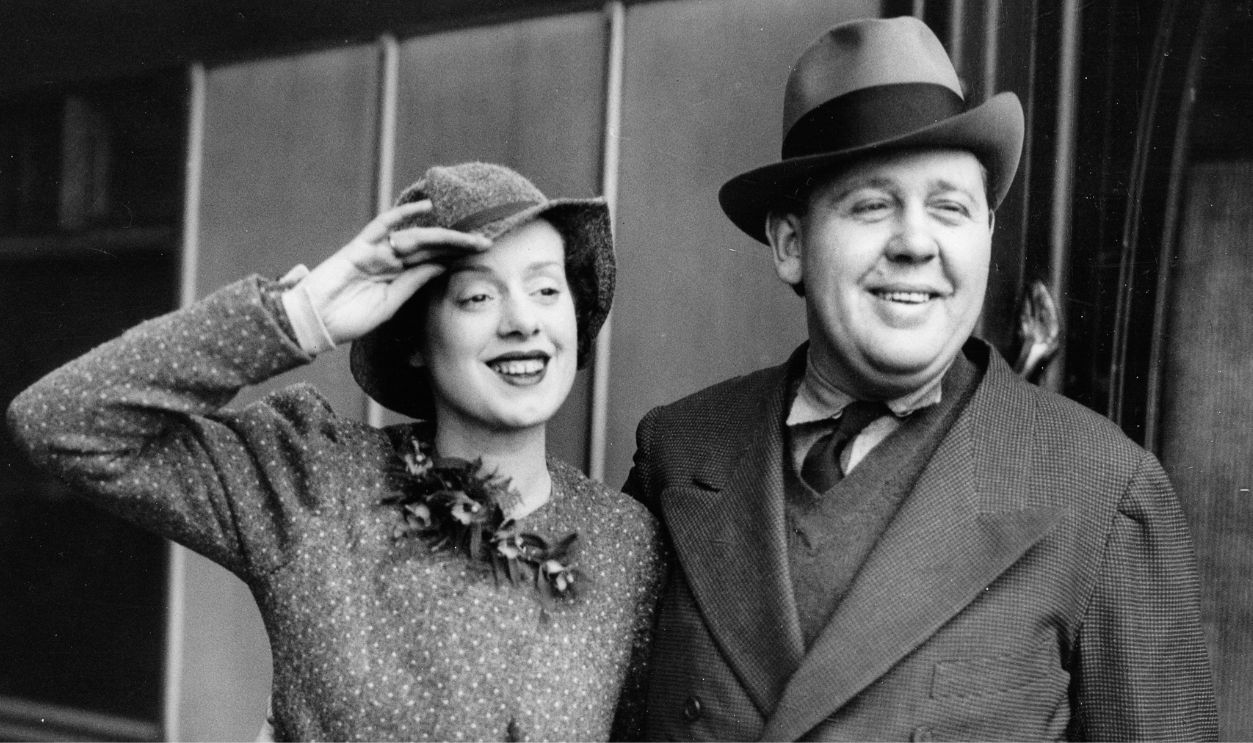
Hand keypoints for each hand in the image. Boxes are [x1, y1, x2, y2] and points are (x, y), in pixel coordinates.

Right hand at [293, 201, 490, 343]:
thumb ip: (414, 283)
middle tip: (485, 244)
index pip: (434, 263)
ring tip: (469, 235)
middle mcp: (391, 262)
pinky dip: (404, 214)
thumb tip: (442, 266)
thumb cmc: (348, 320)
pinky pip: (384, 225)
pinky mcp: (360, 247)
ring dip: (443, 235)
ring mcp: (376, 252)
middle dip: (458, 246)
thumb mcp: (390, 305)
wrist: (314, 323)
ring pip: (415, 237)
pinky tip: (426, 207)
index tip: (481, 257)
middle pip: (430, 248)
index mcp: (399, 280)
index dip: (457, 258)